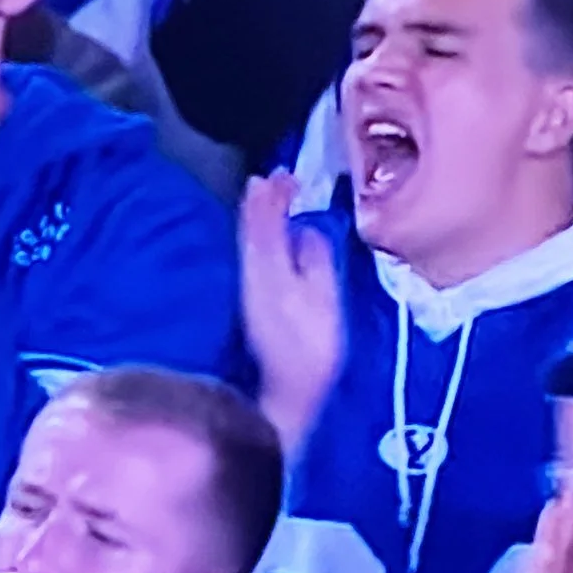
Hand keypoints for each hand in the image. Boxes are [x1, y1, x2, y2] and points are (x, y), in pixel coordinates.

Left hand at [239, 172, 342, 454]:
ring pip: (248, 245)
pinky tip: (261, 237)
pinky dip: (254, 239)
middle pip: (253, 231)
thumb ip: (316, 262)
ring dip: (254, 219)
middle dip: (260, 203)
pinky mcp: (251, 307)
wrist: (286, 397)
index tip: (285, 175)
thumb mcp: (324, 303)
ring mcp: (249, 292)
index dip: (275, 199)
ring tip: (261, 197)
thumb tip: (308, 231)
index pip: (269, 224)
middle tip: (270, 178)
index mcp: (272, 271)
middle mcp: (254, 276)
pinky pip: (250, 259)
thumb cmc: (312, 354)